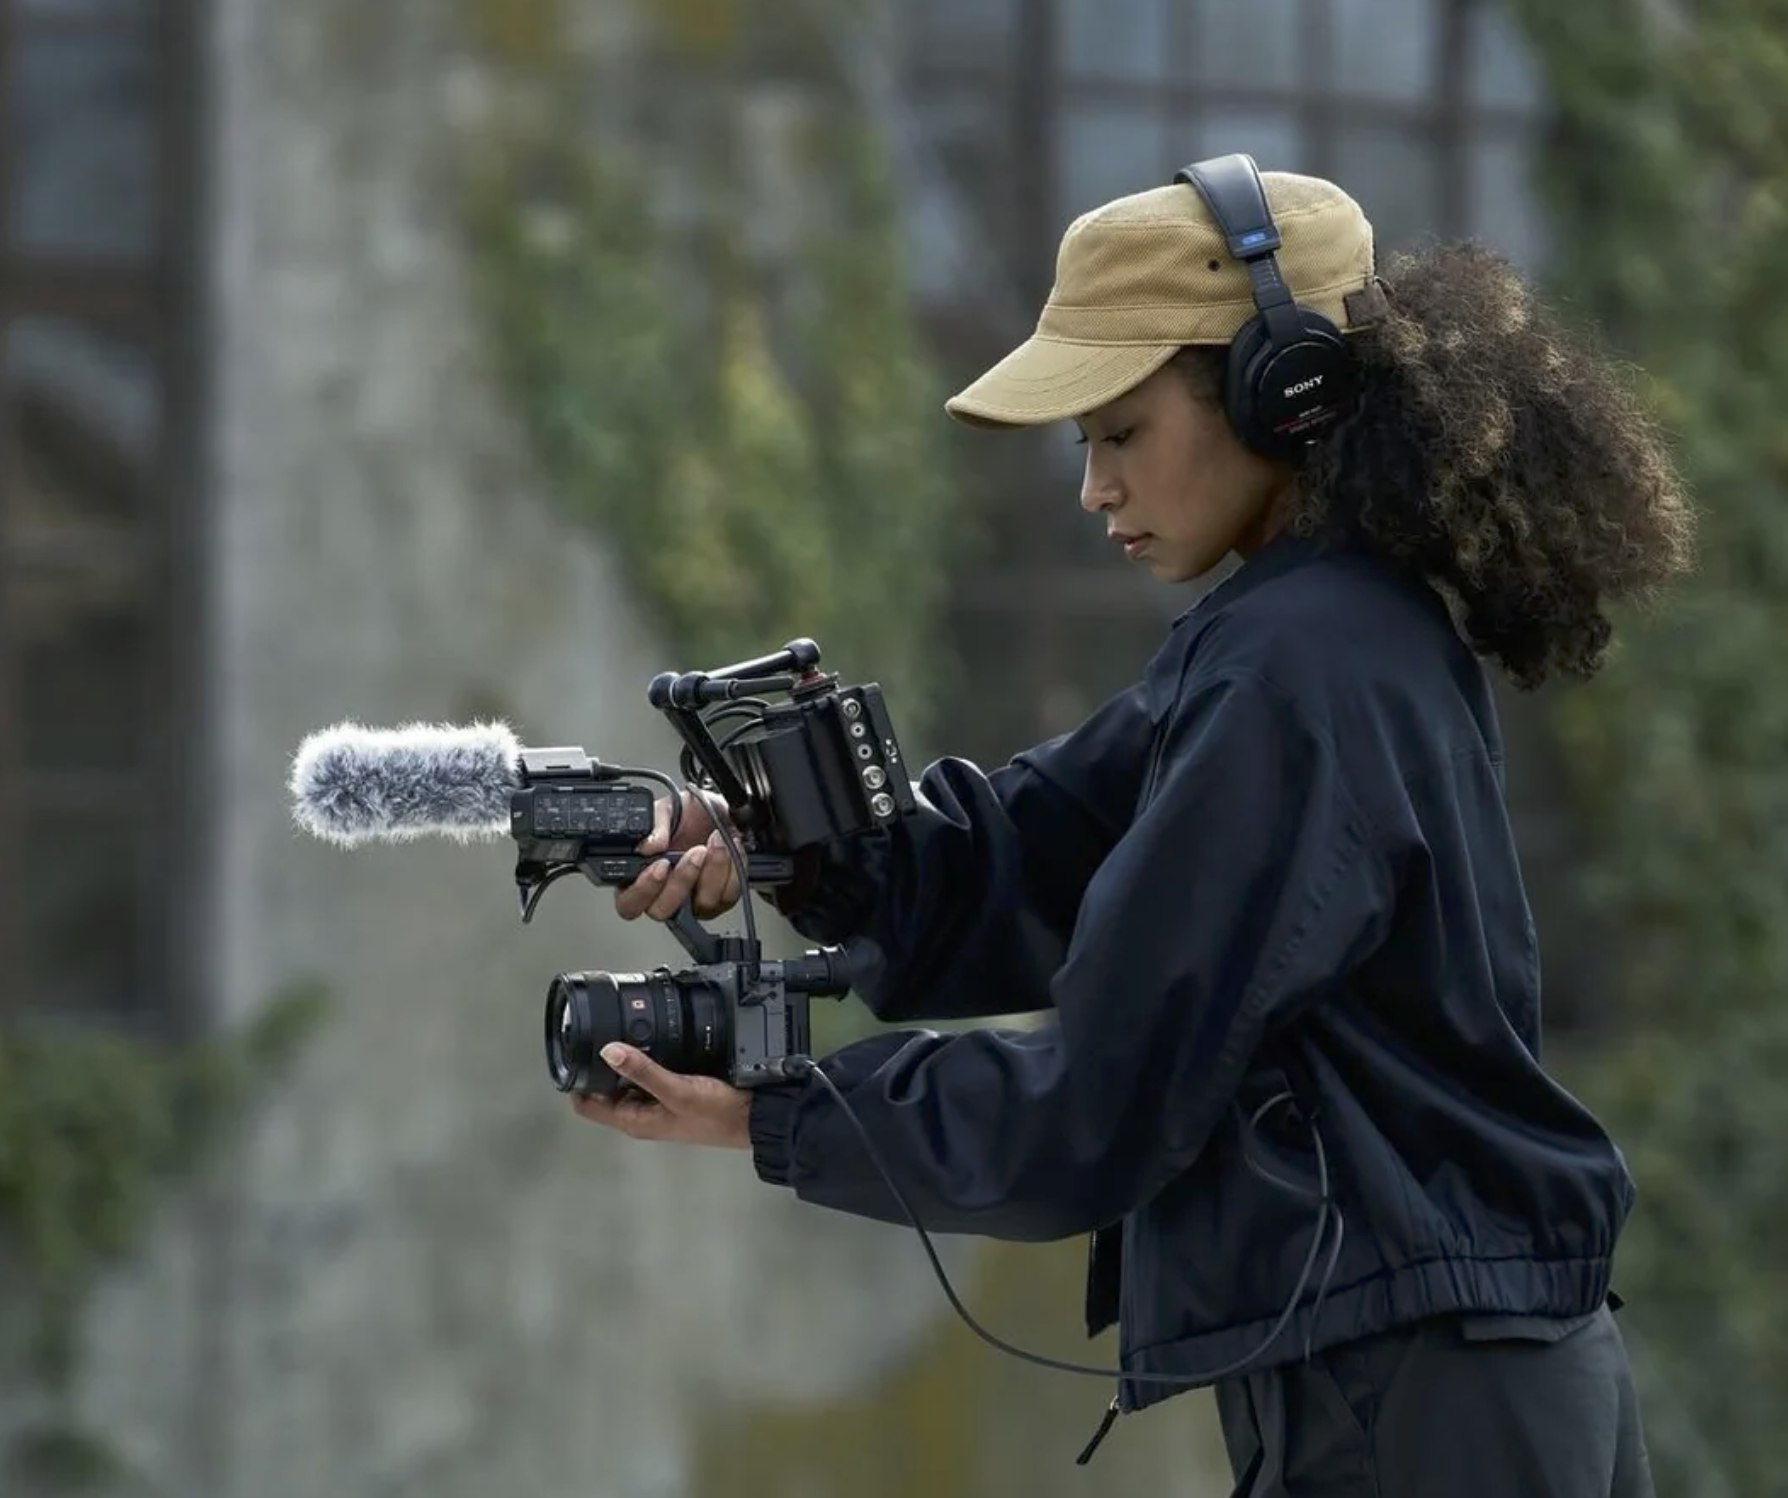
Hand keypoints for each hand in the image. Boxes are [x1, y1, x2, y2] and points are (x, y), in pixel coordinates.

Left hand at [570, 1043, 751, 1149]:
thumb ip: (644, 1070)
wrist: (755, 1118)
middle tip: (600, 1030)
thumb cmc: (717, 1114)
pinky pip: (650, 1074)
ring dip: (625, 1060)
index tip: (575, 1050)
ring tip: (625, 1031)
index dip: (576, 1079)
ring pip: (628, 1079)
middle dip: (600, 1064)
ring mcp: (658, 1104)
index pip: (586, 1104)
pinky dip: (646, 1060)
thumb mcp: (678, 1090)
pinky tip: (654, 1040)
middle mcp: (641, 1114)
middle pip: (606, 1088)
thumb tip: (607, 1050)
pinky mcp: (674, 1093)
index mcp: (633, 1120)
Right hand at [613, 792, 743, 922]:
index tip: (661, 865)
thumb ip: (654, 826)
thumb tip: (650, 846)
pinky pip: (727, 896)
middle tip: (695, 853)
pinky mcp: (720, 898)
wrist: (719, 809)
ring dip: (711, 873)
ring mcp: (692, 899)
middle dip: (680, 881)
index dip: (643, 890)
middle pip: (662, 910)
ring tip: (715, 841)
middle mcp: (663, 893)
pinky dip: (731, 870)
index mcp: (638, 875)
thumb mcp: (666, 809)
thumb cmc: (687, 813)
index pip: (629, 902)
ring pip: (700, 905)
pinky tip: (729, 846)